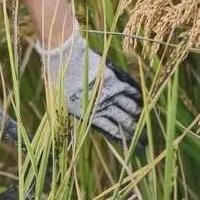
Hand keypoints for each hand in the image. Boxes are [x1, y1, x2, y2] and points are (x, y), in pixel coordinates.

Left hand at [39, 26, 144, 149]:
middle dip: (132, 127)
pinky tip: (139, 98)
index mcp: (89, 114)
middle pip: (122, 119)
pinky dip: (135, 94)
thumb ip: (82, 113)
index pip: (110, 129)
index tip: (129, 141)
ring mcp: (108, 91)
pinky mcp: (112, 78)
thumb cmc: (60, 80)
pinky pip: (128, 88)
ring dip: (135, 112)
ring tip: (140, 116)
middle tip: (140, 133)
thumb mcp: (66, 102)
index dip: (121, 136)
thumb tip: (95, 122)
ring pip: (128, 105)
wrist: (63, 57)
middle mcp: (101, 105)